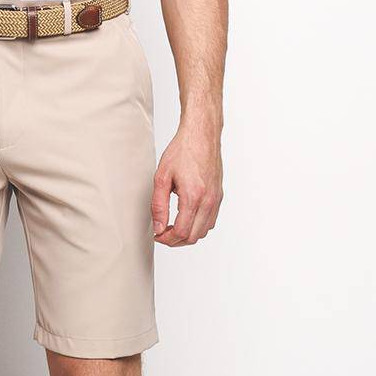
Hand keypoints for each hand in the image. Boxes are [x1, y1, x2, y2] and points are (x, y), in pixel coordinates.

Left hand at [151, 119, 222, 245]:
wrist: (201, 135)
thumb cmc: (182, 150)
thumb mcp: (162, 176)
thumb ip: (159, 205)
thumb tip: (158, 227)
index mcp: (193, 197)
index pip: (181, 233)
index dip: (166, 239)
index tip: (156, 234)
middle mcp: (208, 202)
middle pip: (193, 237)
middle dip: (176, 240)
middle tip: (162, 232)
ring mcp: (216, 199)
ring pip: (204, 231)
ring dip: (188, 234)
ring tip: (172, 226)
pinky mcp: (219, 195)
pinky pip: (211, 220)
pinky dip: (198, 225)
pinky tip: (186, 217)